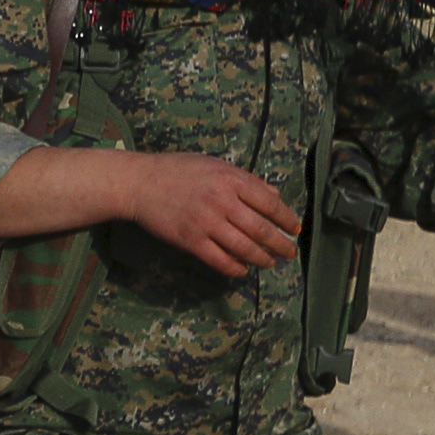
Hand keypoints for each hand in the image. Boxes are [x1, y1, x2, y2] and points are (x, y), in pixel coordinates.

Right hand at [122, 151, 303, 277]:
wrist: (139, 183)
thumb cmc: (177, 170)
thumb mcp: (215, 165)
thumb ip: (245, 180)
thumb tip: (274, 195)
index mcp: (231, 179)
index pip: (270, 203)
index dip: (287, 219)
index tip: (295, 229)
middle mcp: (222, 201)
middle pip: (261, 229)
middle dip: (280, 245)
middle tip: (289, 253)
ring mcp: (206, 222)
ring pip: (244, 248)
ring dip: (262, 259)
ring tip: (269, 263)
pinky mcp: (190, 240)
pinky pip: (220, 260)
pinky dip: (235, 268)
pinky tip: (242, 270)